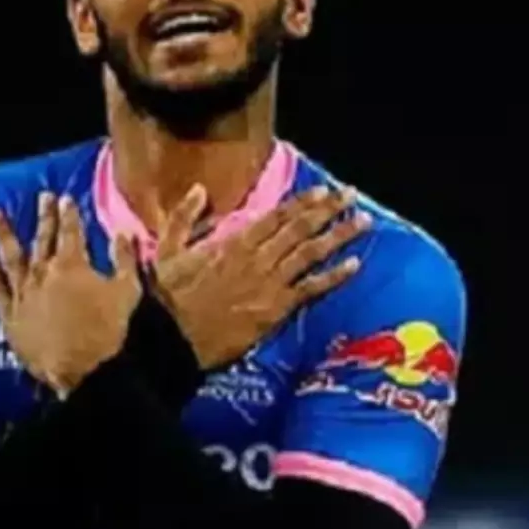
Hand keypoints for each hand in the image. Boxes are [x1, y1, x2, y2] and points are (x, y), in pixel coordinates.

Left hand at [0, 192, 142, 396]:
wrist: (78, 370)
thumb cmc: (105, 331)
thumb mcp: (127, 292)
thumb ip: (124, 259)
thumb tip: (123, 233)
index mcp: (72, 265)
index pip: (71, 231)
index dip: (69, 213)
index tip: (65, 197)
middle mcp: (43, 272)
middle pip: (42, 238)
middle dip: (43, 216)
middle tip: (41, 196)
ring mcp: (23, 292)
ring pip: (10, 256)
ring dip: (3, 233)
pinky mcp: (9, 314)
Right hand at [150, 184, 369, 369]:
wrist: (171, 338)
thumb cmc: (167, 297)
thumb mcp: (166, 250)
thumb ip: (183, 217)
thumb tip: (199, 189)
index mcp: (233, 241)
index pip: (275, 216)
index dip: (302, 202)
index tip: (323, 190)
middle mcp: (257, 258)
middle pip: (300, 228)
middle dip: (329, 210)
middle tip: (351, 195)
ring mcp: (269, 284)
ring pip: (311, 253)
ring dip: (339, 236)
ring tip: (362, 222)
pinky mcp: (274, 311)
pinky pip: (311, 290)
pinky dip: (334, 276)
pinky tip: (354, 265)